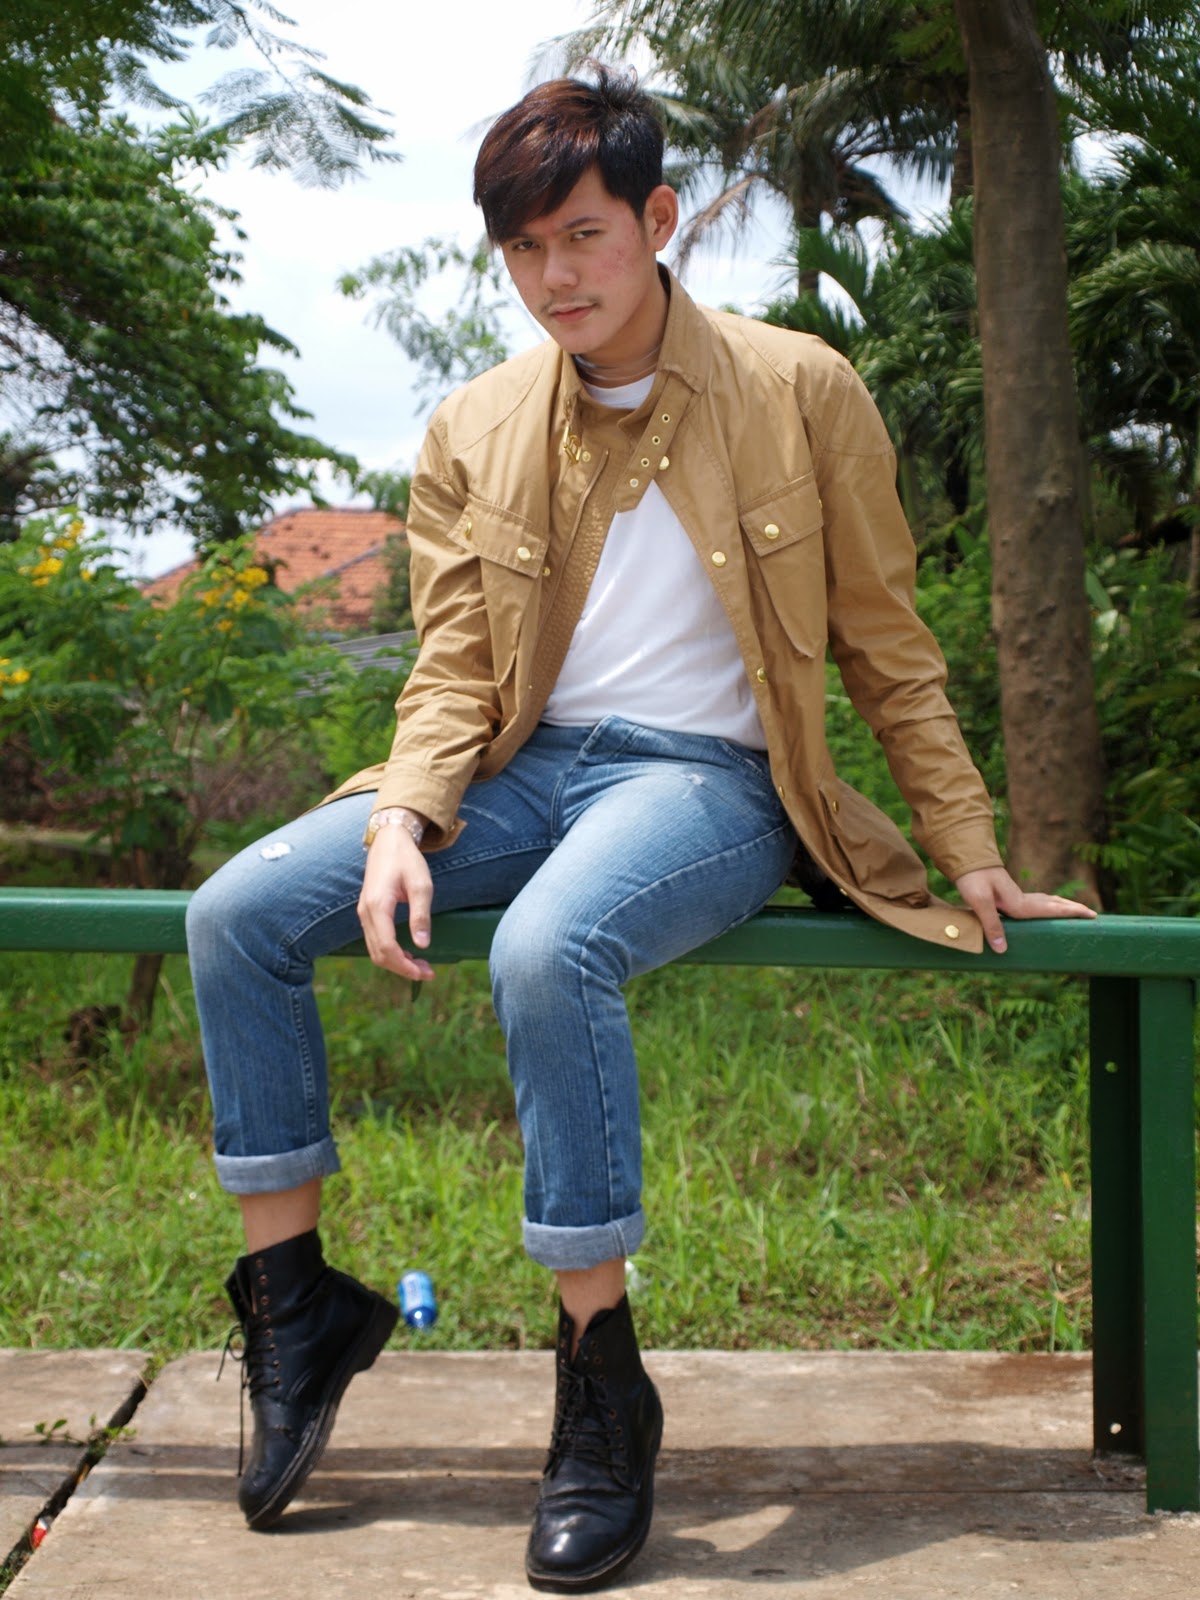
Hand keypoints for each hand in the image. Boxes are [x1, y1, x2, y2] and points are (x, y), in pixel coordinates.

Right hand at [357, 825, 435, 980]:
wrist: (389, 840)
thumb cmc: (407, 860)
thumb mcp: (421, 885)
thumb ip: (421, 916)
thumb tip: (423, 945)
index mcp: (377, 907)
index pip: (387, 948)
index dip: (405, 966)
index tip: (425, 972)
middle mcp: (366, 913)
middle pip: (379, 954)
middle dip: (402, 968)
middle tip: (428, 972)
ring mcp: (364, 913)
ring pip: (375, 950)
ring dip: (397, 962)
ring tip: (421, 965)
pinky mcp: (367, 912)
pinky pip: (375, 940)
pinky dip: (390, 952)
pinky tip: (408, 952)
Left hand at [954, 866, 1096, 954]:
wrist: (964, 858)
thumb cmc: (971, 878)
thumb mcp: (979, 901)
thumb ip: (992, 924)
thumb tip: (1003, 949)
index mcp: (1019, 903)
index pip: (1052, 909)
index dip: (1072, 913)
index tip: (1093, 915)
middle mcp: (1021, 899)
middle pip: (1053, 904)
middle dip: (1072, 909)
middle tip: (1092, 914)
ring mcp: (1015, 895)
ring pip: (1044, 902)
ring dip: (1060, 906)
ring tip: (1073, 911)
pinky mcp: (1007, 894)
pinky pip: (1033, 902)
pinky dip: (1045, 905)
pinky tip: (1041, 908)